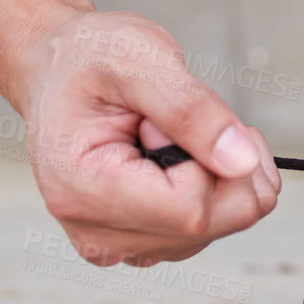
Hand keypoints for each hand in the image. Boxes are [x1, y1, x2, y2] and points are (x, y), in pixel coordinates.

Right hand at [13, 9, 280, 267]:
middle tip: (175, 122)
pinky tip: (180, 155)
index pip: (191, 208)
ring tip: (170, 134)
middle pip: (214, 222)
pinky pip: (218, 224)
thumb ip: (192, 111)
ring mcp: (124, 245)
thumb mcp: (138, 58)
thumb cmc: (87, 59)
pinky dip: (218, 183)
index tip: (162, 120)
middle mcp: (99, 235)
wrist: (60, 71)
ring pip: (225, 223)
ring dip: (222, 170)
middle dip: (223, 163)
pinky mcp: (147, 242)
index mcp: (81, 193)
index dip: (203, 154)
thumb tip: (242, 162)